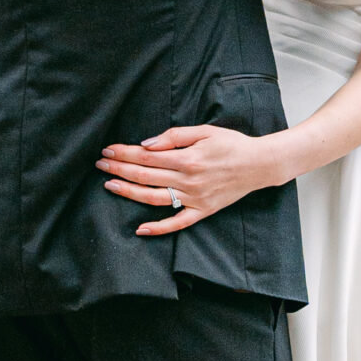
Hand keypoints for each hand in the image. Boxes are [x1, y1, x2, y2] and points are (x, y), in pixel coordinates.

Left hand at [100, 124, 285, 235]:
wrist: (260, 164)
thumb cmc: (232, 144)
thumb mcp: (205, 131)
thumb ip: (175, 136)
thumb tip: (147, 144)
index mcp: (187, 158)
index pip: (147, 156)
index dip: (124, 153)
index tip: (107, 150)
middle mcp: (188, 180)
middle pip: (145, 175)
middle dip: (119, 169)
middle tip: (100, 164)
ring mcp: (194, 198)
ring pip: (154, 198)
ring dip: (129, 192)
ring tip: (109, 186)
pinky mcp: (202, 211)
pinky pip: (177, 223)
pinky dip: (159, 228)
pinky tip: (140, 229)